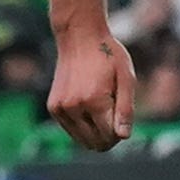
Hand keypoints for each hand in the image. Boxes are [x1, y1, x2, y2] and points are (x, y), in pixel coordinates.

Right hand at [49, 26, 136, 151]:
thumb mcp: (126, 78)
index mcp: (94, 101)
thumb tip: (123, 136)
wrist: (79, 36)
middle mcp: (74, 107)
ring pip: (82, 140)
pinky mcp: (53, 107)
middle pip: (96, 143)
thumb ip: (125, 109)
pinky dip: (82, 125)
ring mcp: (60, 109)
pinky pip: (72, 130)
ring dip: (95, 131)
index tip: (122, 116)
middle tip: (114, 115)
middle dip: (109, 136)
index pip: (110, 136)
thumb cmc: (108, 55)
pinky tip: (88, 105)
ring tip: (101, 107)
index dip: (120, 131)